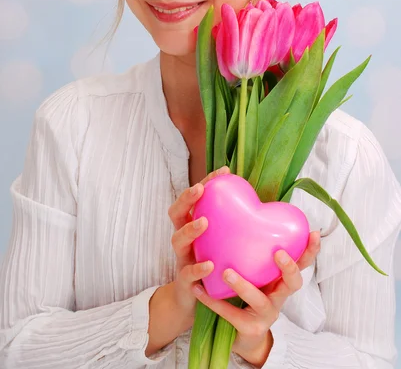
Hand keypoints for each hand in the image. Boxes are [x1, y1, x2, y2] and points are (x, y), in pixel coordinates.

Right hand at [168, 166, 230, 324]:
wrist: (196, 302)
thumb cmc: (215, 264)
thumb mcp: (222, 241)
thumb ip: (233, 223)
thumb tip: (262, 200)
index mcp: (193, 225)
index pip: (195, 198)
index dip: (207, 182)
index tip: (224, 170)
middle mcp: (184, 239)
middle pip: (176, 212)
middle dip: (186, 198)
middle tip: (200, 189)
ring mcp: (182, 259)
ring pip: (177, 240)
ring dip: (189, 229)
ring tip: (203, 222)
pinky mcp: (185, 283)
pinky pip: (187, 274)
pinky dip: (197, 269)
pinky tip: (208, 265)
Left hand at [192, 230, 320, 366]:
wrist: (244, 334)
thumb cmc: (251, 293)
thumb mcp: (258, 272)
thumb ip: (256, 250)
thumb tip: (247, 209)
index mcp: (283, 280)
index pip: (303, 263)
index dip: (310, 250)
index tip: (313, 232)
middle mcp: (280, 296)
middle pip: (294, 283)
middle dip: (289, 268)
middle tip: (279, 253)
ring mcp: (266, 314)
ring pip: (260, 300)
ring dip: (243, 285)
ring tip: (226, 272)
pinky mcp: (249, 328)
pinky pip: (231, 314)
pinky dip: (214, 301)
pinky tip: (199, 289)